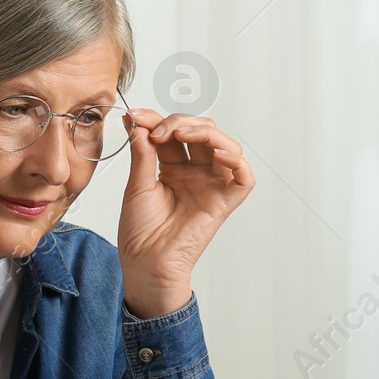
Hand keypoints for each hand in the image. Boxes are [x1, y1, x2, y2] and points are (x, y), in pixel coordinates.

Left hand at [117, 109, 254, 318]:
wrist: (145, 262)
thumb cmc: (140, 232)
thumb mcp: (137, 185)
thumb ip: (142, 152)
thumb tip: (136, 122)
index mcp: (174, 168)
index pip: (174, 132)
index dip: (157, 120)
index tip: (135, 116)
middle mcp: (196, 174)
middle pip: (202, 131)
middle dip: (179, 121)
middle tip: (155, 129)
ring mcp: (212, 186)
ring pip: (225, 145)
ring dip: (204, 131)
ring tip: (179, 133)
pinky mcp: (225, 202)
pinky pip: (244, 177)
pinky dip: (235, 160)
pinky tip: (215, 153)